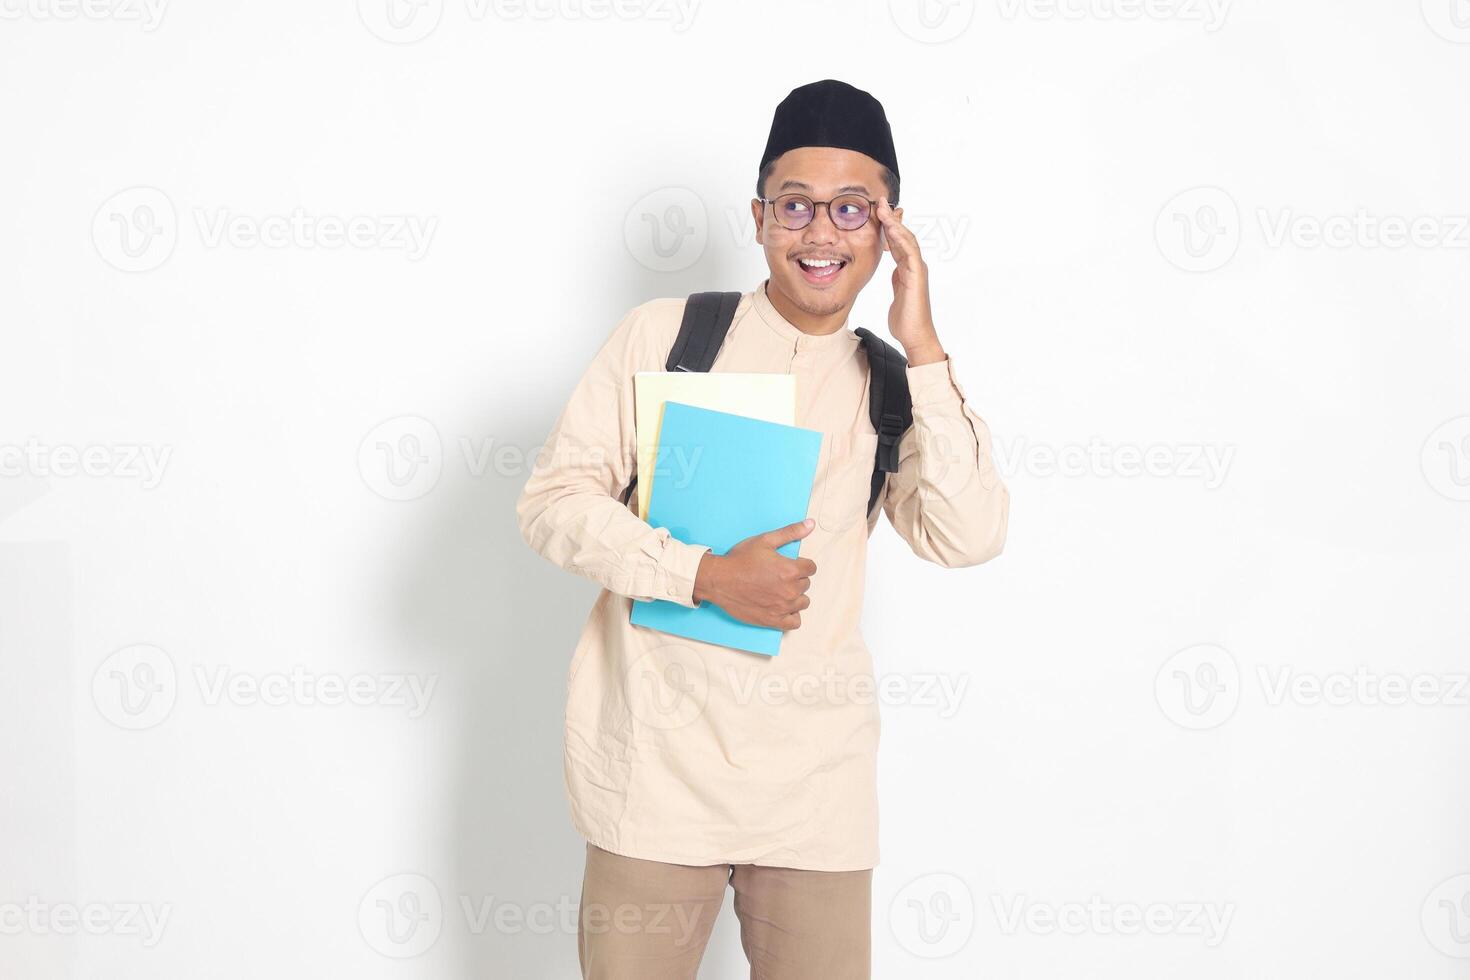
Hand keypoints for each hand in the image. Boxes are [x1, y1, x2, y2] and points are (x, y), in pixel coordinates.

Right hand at [692, 519, 816, 629]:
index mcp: (790, 570)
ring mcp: (782, 607)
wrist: (719, 580)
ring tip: (780, 590)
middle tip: (778, 576)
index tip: (789, 565)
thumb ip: (791, 532)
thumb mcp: (765, 540)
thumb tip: (810, 524)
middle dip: (796, 579)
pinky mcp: (773, 620)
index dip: (800, 564)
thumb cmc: (739, 561)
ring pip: (803, 602)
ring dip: (795, 596)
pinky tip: (782, 607)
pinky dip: (791, 615)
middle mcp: (789, 590)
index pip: (811, 568)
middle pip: (806, 584)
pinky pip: (795, 622)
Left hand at [876, 197, 945, 366]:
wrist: (915, 335)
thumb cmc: (905, 318)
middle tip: (880, 201)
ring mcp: (917, 269)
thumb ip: (896, 279)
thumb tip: (893, 270)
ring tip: (883, 209)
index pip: (898, 241)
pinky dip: (901, 239)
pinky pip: (910, 252)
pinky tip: (892, 229)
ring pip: (907, 240)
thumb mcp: (897, 292)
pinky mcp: (917, 276)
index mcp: (907, 268)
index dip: (889, 226)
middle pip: (903, 235)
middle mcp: (914, 265)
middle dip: (891, 218)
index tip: (878, 211)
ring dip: (895, 223)